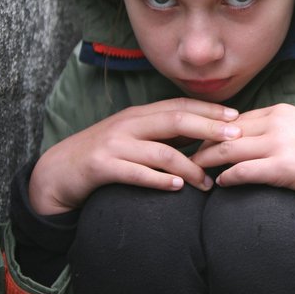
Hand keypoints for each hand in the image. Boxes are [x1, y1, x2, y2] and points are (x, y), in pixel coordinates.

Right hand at [29, 98, 240, 214]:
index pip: (180, 105)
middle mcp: (128, 125)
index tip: (238, 117)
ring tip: (208, 182)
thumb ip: (163, 135)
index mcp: (139, 115)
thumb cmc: (103, 157)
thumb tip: (204, 136)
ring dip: (189, 167)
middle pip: (176, 121)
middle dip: (209, 127)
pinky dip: (158, 180)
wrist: (56, 173)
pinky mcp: (100, 167)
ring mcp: (114, 145)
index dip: (210, 110)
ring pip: (160, 151)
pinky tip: (177, 188)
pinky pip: (135, 173)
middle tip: (236, 137)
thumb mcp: (133, 139)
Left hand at [190, 103, 294, 205]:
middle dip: (200, 144)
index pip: (234, 119)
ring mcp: (281, 143)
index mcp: (282, 111)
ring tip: (194, 172)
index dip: (211, 132)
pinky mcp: (284, 166)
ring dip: (207, 162)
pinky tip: (220, 184)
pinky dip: (227, 178)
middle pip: (225, 132)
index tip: (193, 142)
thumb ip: (273, 132)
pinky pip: (243, 171)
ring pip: (229, 150)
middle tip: (183, 157)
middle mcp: (279, 122)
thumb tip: (241, 142)